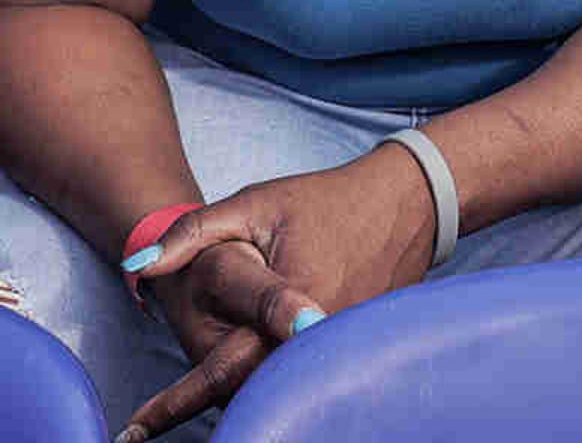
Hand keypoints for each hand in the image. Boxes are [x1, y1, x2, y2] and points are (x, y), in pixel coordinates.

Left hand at [119, 147, 437, 437]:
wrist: (409, 200)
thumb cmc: (327, 200)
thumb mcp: (257, 203)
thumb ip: (194, 232)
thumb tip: (137, 268)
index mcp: (286, 308)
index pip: (220, 372)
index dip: (174, 406)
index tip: (134, 431)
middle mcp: (316, 339)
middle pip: (250, 391)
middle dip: (212, 398)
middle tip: (160, 414)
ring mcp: (342, 349)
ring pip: (281, 388)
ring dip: (248, 389)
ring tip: (212, 388)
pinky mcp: (358, 350)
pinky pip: (308, 378)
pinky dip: (282, 378)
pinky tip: (270, 360)